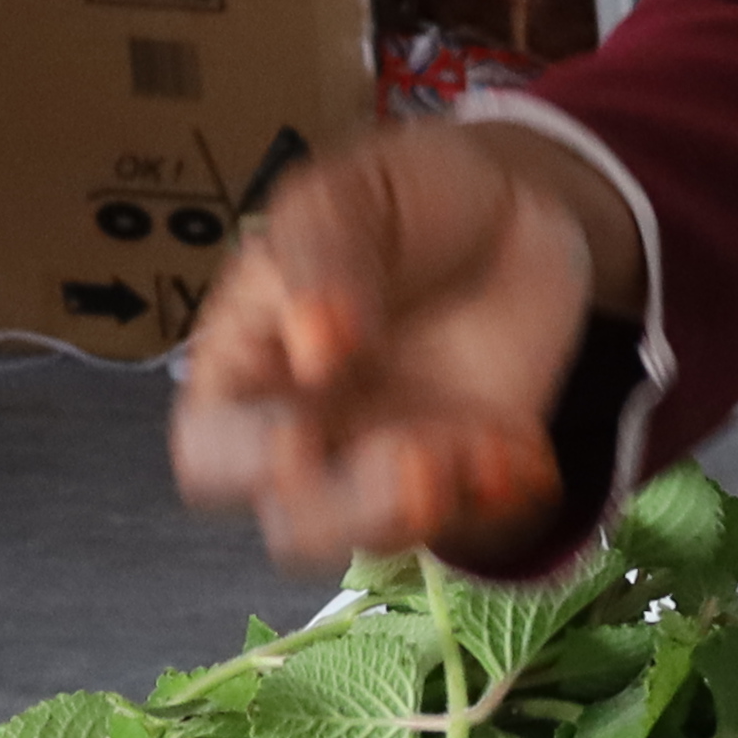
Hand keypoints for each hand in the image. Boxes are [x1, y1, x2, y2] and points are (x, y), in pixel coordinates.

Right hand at [168, 122, 640, 572]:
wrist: (513, 206)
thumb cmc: (398, 201)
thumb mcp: (342, 197)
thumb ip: (318, 262)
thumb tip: (313, 346)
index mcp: (248, 372)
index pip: (212, 452)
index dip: (244, 462)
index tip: (297, 433)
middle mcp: (315, 434)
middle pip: (298, 526)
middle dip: (353, 511)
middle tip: (418, 458)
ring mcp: (395, 460)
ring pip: (387, 539)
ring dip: (436, 510)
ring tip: (485, 449)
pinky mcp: (476, 472)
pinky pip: (486, 521)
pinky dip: (506, 500)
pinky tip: (524, 451)